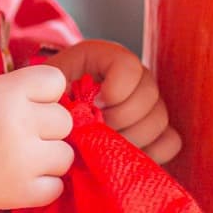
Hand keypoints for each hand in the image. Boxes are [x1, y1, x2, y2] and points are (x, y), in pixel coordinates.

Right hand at [0, 63, 74, 211]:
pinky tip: (14, 181)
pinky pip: (55, 187)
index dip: (42, 93)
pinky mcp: (22, 194)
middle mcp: (22, 124)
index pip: (54, 81)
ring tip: (14, 161)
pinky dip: (40, 187)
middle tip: (14, 136)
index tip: (22, 103)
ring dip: (46, 159)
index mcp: (8, 92)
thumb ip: (10, 94)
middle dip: (44, 128)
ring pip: (65, 156)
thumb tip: (43, 99)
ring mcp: (25, 161)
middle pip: (63, 120)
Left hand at [39, 38, 183, 165]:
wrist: (45, 126)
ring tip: (105, 145)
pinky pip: (170, 142)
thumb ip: (62, 92)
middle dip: (121, 118)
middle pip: (149, 94)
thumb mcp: (44, 92)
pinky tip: (124, 155)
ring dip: (132, 138)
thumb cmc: (41, 106)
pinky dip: (151, 152)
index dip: (116, 89)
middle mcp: (133, 77)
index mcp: (105, 57)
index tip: (95, 105)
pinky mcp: (156, 132)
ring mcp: (148, 105)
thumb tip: (93, 113)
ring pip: (160, 120)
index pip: (128, 65)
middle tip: (98, 131)